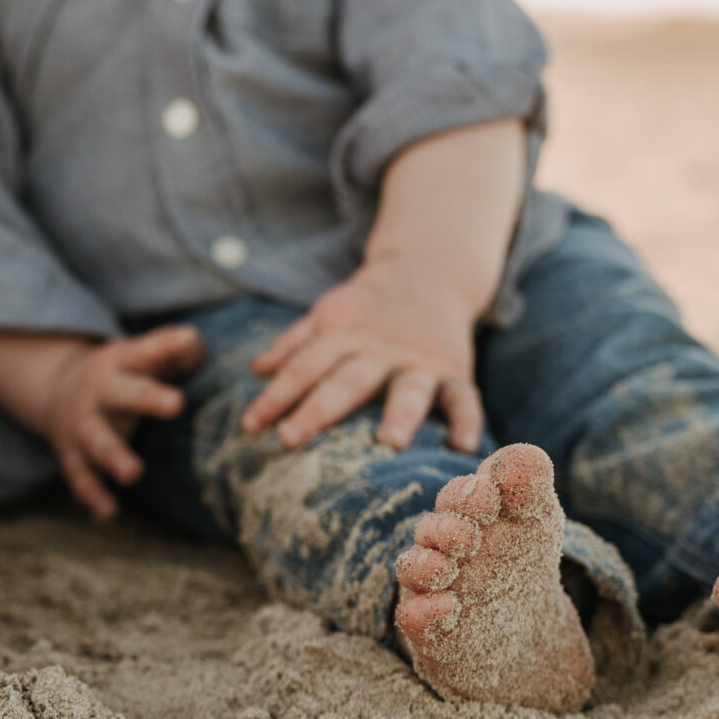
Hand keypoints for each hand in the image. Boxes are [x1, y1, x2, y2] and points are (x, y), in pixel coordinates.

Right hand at [38, 326, 203, 518]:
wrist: (57, 391)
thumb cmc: (121, 376)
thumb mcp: (139, 358)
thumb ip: (171, 353)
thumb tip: (196, 344)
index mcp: (121, 363)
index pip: (145, 352)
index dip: (167, 346)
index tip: (190, 340)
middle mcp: (99, 392)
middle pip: (122, 394)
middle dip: (147, 398)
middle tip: (176, 404)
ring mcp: (83, 425)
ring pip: (97, 440)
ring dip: (113, 456)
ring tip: (133, 473)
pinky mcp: (72, 454)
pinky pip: (80, 476)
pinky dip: (92, 493)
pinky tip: (109, 512)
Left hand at [243, 261, 484, 451]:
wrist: (428, 270)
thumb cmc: (367, 307)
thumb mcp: (327, 316)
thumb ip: (293, 344)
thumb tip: (254, 370)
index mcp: (343, 335)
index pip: (303, 366)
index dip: (275, 395)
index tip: (250, 426)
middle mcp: (379, 350)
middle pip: (346, 380)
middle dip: (317, 409)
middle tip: (289, 439)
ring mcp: (418, 361)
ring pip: (409, 389)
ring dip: (399, 415)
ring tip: (389, 444)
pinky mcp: (455, 369)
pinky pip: (464, 397)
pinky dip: (468, 420)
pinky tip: (464, 448)